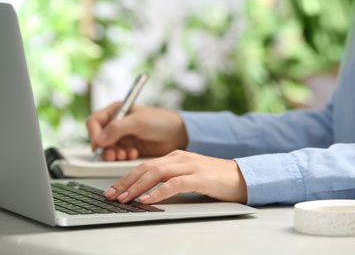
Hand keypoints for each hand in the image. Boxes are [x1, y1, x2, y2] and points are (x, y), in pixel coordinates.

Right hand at [86, 103, 187, 160]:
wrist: (178, 134)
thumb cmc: (161, 121)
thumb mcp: (138, 122)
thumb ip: (117, 129)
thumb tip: (99, 139)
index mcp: (117, 111)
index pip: (94, 122)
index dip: (94, 133)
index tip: (99, 144)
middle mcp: (117, 124)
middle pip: (99, 138)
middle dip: (105, 148)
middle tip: (114, 154)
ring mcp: (123, 137)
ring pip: (108, 149)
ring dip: (114, 154)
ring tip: (125, 155)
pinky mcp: (129, 148)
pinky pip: (118, 156)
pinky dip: (123, 157)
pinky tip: (133, 155)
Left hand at [103, 150, 247, 203]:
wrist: (241, 176)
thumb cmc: (214, 178)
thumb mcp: (188, 175)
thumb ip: (170, 178)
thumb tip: (146, 191)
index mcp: (176, 156)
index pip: (145, 165)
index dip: (126, 177)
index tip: (113, 189)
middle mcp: (180, 158)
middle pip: (146, 167)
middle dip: (125, 182)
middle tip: (111, 195)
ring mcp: (190, 166)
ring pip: (156, 173)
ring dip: (137, 187)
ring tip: (123, 198)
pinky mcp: (199, 177)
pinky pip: (174, 183)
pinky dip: (158, 192)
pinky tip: (147, 199)